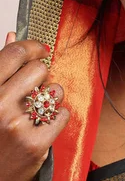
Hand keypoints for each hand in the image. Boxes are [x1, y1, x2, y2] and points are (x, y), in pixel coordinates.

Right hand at [0, 32, 69, 180]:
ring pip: (54, 91)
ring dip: (52, 98)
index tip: (40, 49)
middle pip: (39, 70)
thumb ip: (0, 70)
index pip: (15, 53)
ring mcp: (18, 125)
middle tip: (35, 90)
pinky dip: (58, 118)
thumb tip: (12, 37)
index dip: (33, 47)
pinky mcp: (36, 143)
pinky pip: (63, 114)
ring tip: (38, 111)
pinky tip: (44, 125)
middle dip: (41, 77)